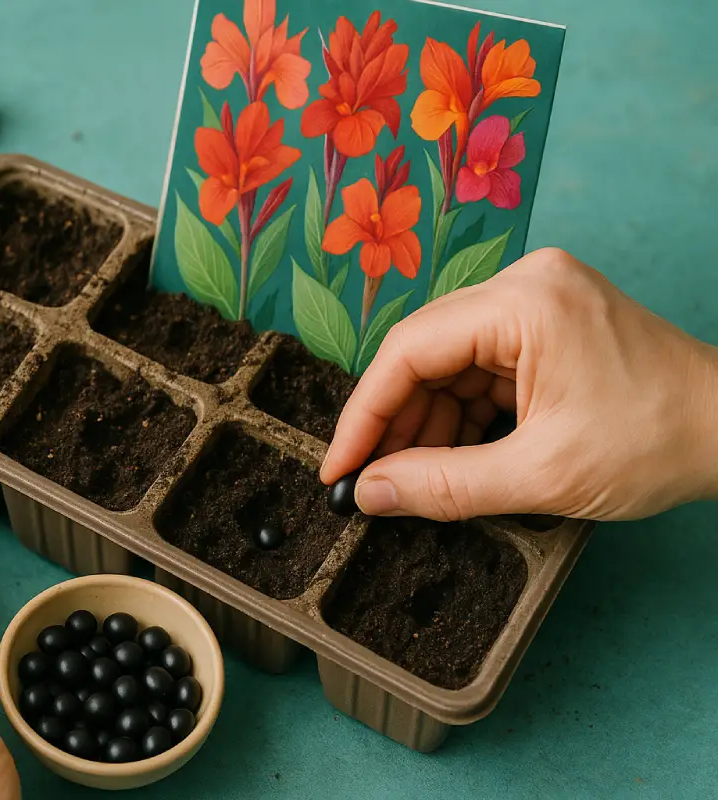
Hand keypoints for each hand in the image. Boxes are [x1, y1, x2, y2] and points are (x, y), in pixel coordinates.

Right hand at [320, 247, 717, 520]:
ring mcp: (536, 302)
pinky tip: (453, 457)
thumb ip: (442, 485)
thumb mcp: (541, 475)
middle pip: (424, 353)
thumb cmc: (658, 442)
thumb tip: (370, 493)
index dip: (364, 413)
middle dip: (395, 422)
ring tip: (414, 479)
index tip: (338, 467)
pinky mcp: (545, 325)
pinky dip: (461, 415)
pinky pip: (479, 369)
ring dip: (427, 423)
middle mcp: (523, 286)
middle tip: (371, 482)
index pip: (409, 351)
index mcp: (523, 302)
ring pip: (447, 364)